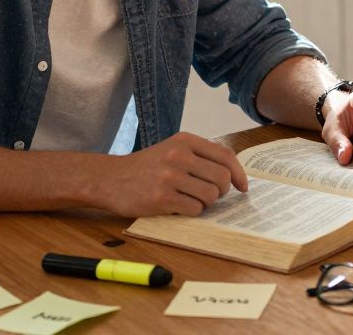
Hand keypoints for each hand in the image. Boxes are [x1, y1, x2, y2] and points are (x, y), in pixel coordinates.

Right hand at [96, 132, 247, 216]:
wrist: (110, 179)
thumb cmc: (147, 167)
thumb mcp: (173, 149)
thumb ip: (200, 156)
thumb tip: (233, 174)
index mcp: (185, 140)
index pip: (226, 156)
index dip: (239, 174)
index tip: (242, 187)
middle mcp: (179, 155)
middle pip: (222, 178)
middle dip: (221, 191)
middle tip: (210, 195)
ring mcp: (169, 177)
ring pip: (210, 195)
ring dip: (206, 203)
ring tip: (191, 200)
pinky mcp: (161, 198)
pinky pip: (194, 209)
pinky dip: (192, 212)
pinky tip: (179, 207)